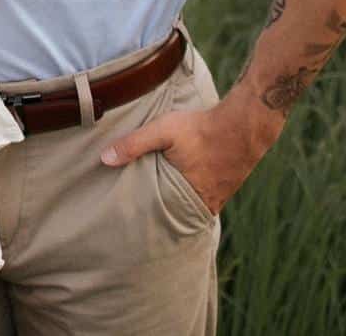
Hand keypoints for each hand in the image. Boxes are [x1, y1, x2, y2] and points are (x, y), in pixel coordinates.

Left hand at [98, 99, 267, 214]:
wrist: (241, 126)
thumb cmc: (200, 129)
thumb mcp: (162, 131)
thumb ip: (134, 144)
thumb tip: (104, 159)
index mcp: (186, 197)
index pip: (160, 218)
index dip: (146, 218)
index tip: (130, 219)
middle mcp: (204, 205)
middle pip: (176, 216)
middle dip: (160, 216)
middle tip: (140, 217)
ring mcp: (217, 200)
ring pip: (190, 209)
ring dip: (177, 206)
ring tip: (158, 205)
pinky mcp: (225, 191)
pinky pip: (205, 202)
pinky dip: (192, 199)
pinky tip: (182, 193)